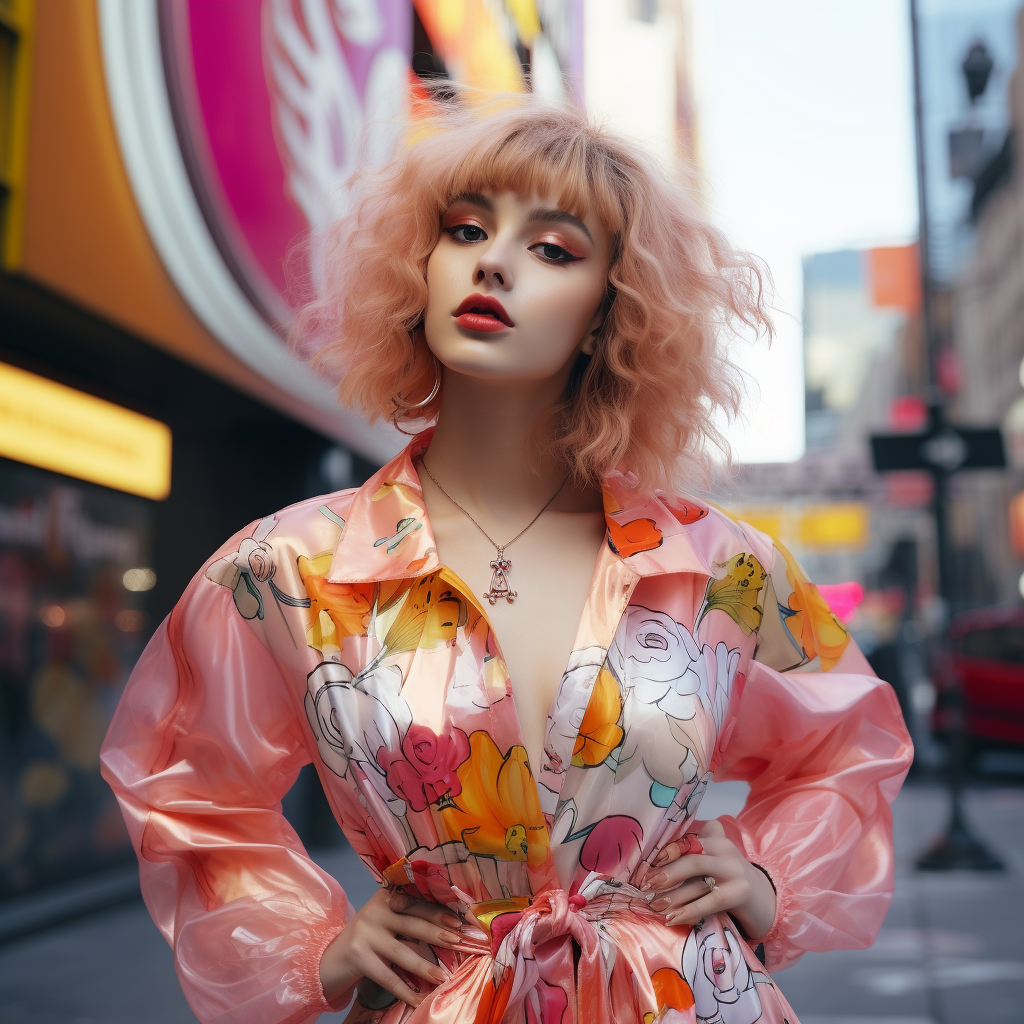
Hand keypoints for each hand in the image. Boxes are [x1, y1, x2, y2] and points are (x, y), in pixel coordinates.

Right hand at [319, 889, 472, 1007]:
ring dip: (425, 966)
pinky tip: (418, 999)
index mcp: (386, 896)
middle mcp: (375, 910)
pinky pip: (387, 975)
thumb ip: (408, 916)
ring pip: (402, 951)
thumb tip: (448, 928)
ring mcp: (365, 932)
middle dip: (437, 933)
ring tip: (442, 977)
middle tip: (458, 942)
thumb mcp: (386, 919)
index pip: (416, 901)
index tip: (458, 921)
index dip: (438, 911)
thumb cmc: (367, 938)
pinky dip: (405, 990)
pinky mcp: (358, 956)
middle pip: (413, 923)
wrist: (330, 958)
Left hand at [641, 819, 775, 941]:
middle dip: (665, 872)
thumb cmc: (727, 878)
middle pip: (690, 857)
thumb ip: (689, 853)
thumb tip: (650, 864)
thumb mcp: (710, 860)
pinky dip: (688, 911)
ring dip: (672, 895)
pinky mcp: (741, 893)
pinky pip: (710, 902)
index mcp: (714, 836)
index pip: (685, 840)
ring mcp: (735, 870)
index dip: (663, 853)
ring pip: (698, 879)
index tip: (643, 867)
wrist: (764, 898)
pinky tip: (672, 919)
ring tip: (654, 905)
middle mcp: (725, 848)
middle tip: (645, 885)